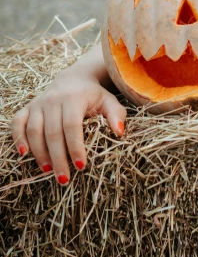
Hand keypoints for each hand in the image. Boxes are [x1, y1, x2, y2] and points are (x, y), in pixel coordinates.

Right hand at [11, 72, 126, 184]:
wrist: (74, 79)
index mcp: (74, 98)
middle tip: (63, 178)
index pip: (72, 125)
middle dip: (57, 157)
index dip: (75, 147)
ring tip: (48, 170)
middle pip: (52, 132)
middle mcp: (54, 99)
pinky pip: (18, 123)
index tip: (80, 166)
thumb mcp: (108, 101)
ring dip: (39, 152)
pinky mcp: (28, 107)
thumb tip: (119, 132)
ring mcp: (39, 103)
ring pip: (34, 130)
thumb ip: (116, 115)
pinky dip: (18, 137)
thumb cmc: (93, 95)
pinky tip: (24, 153)